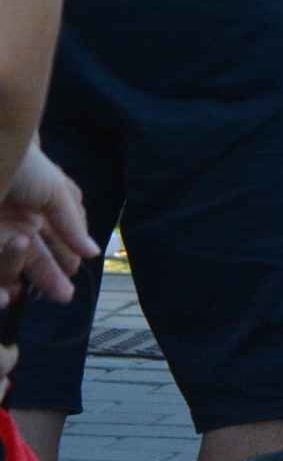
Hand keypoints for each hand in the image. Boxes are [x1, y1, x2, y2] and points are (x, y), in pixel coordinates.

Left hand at [0, 147, 95, 308]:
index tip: (74, 273)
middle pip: (34, 253)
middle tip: (63, 296)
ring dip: (21, 277)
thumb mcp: (55, 191)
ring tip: (26, 293)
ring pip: (11, 262)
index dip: (65, 255)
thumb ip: (72, 224)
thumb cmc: (23, 164)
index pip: (55, 235)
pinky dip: (0, 279)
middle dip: (48, 274)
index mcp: (38, 204)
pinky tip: (7, 294)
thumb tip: (94, 252)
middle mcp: (16, 218)